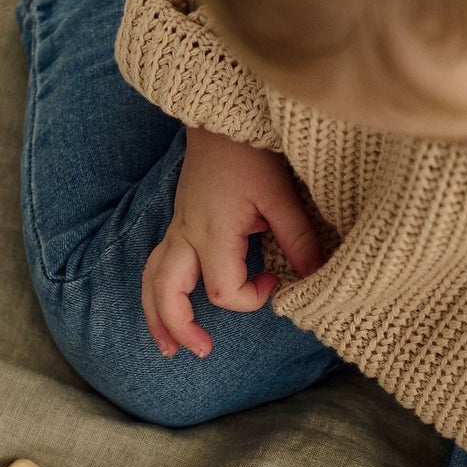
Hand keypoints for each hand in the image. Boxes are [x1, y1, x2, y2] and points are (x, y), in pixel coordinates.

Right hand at [142, 126, 323, 356]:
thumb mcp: (282, 196)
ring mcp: (178, 228)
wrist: (222, 115)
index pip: (224, 291)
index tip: (275, 281)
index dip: (251, 299)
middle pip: (167, 293)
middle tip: (202, 351)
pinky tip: (168, 307)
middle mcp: (187, 234)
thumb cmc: (251, 151)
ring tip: (168, 349)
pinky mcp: (179, 221)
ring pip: (153, 280)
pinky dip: (158, 292)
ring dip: (157, 316)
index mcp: (213, 233)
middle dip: (179, 327)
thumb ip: (298, 240)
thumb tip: (313, 279)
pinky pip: (157, 264)